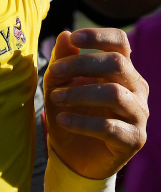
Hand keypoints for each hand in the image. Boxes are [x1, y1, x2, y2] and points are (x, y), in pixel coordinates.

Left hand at [44, 28, 147, 179]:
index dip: (99, 36)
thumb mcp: (59, 83)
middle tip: (55, 72)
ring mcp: (138, 114)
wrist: (74, 156)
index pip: (120, 43)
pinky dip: (81, 122)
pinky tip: (62, 120)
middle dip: (82, 64)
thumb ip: (62, 60)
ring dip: (79, 93)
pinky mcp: (134, 139)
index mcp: (121, 69)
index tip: (74, 38)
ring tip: (54, 97)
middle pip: (117, 63)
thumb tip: (64, 35)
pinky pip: (109, 127)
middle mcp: (135, 88)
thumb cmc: (70, 111)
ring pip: (114, 93)